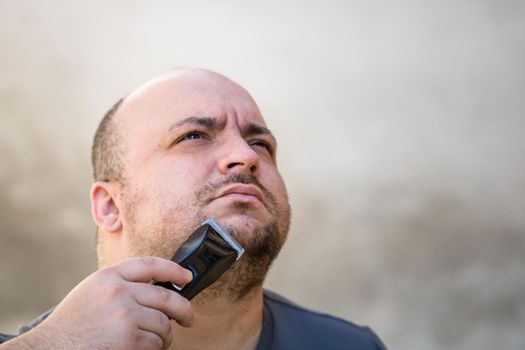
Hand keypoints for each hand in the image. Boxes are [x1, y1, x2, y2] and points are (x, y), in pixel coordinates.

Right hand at [3, 256, 192, 349]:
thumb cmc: (72, 325)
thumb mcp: (92, 291)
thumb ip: (121, 284)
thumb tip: (160, 288)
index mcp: (109, 276)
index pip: (151, 265)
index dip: (174, 270)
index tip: (187, 278)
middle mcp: (119, 291)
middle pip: (167, 297)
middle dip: (184, 310)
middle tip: (188, 318)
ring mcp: (125, 315)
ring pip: (163, 324)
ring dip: (163, 336)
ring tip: (150, 341)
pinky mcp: (129, 339)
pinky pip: (155, 343)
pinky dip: (153, 349)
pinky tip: (138, 349)